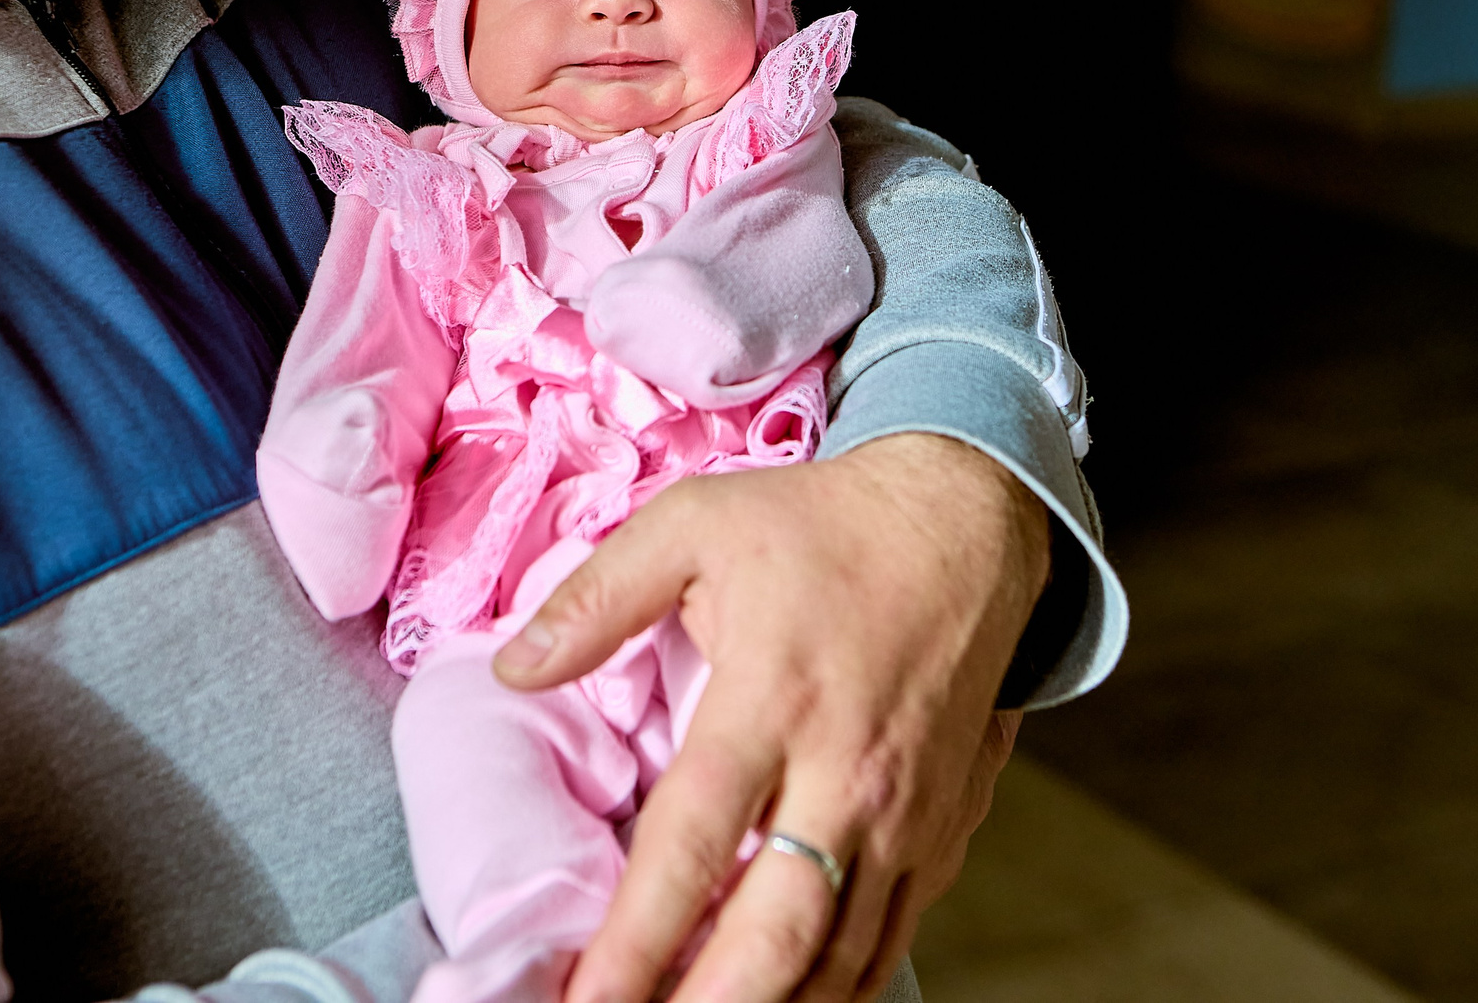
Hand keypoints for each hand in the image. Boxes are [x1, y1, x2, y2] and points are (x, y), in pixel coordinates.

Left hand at [490, 432, 1050, 1001]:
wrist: (966, 523)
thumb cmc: (822, 524)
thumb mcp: (694, 524)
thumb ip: (597, 598)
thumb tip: (512, 669)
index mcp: (772, 697)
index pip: (693, 840)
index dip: (638, 935)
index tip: (587, 999)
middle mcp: (844, 772)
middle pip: (778, 930)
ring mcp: (903, 814)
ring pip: (841, 956)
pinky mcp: (941, 833)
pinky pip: (890, 941)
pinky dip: (838, 990)